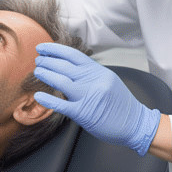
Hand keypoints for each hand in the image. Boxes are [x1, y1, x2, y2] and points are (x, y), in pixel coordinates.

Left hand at [33, 43, 160, 155]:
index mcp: (98, 71)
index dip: (55, 50)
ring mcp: (88, 96)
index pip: (73, 55)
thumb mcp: (108, 80)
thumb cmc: (121, 104)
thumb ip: (91, 73)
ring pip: (61, 81)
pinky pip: (62, 105)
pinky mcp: (84, 113)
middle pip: (64, 66)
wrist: (134, 123)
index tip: (43, 48)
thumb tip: (70, 67)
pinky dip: (48, 100)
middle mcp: (93, 81)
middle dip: (48, 61)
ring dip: (46, 74)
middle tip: (38, 60)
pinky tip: (37, 96)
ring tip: (37, 72)